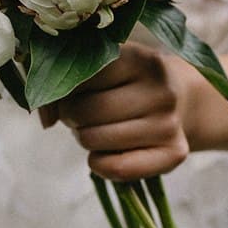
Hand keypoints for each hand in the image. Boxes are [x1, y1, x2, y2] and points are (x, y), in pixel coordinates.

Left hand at [47, 44, 194, 182]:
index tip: (70, 90)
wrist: (181, 97)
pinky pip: (115, 168)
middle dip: (72, 116)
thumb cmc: (127, 81)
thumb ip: (64, 82)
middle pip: (85, 111)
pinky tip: (106, 153)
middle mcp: (160, 89)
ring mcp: (169, 123)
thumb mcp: (102, 67)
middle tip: (84, 113)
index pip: (81, 75)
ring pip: (95, 140)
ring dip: (85, 138)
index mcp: (140, 58)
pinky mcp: (174, 153)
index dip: (63, 88)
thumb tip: (46, 118)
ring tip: (99, 128)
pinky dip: (98, 164)